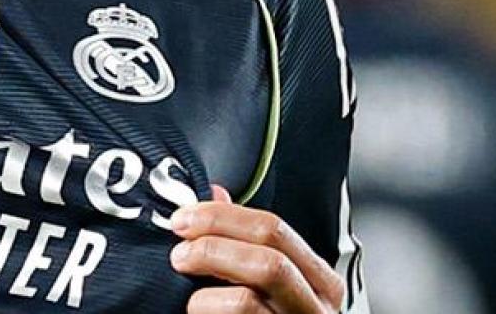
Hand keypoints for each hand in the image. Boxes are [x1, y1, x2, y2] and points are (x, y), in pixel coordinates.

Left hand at [169, 186, 344, 312]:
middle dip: (214, 244)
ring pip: (252, 293)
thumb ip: (243, 239)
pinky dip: (207, 309)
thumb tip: (216, 192)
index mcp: (318, 279)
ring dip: (208, 282)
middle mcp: (318, 307)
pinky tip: (193, 310)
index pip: (273, 228)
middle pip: (267, 256)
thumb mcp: (264, 280)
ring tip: (183, 284)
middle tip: (178, 250)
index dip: (221, 217)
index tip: (181, 218)